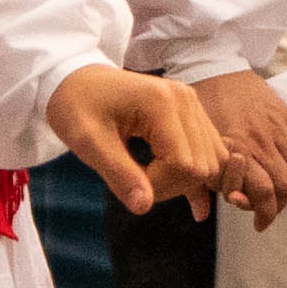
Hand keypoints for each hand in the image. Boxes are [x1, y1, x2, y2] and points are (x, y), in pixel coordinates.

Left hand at [47, 65, 235, 216]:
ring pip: (211, 161)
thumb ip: (118, 174)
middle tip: (138, 184)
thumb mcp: (88, 142)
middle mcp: (185, 100)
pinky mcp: (191, 112)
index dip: (160, 187)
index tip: (129, 185)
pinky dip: (200, 175)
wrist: (75, 81)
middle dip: (173, 187)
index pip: (183, 164)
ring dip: (187, 183)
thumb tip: (143, 206)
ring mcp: (191, 104)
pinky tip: (195, 202)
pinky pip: (210, 150)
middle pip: (202, 165)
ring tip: (154, 182)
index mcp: (161, 102)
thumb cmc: (76, 107)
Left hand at [195, 69, 286, 218]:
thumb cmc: (198, 109)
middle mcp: (258, 140)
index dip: (264, 213)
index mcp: (235, 149)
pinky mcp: (284, 114)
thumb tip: (203, 215)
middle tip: (269, 209)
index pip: (263, 192)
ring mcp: (274, 126)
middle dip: (279, 204)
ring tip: (280, 192)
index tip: (260, 223)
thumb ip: (199, 184)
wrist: (211, 66)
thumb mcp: (192, 148)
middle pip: (285, 185)